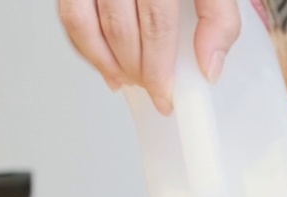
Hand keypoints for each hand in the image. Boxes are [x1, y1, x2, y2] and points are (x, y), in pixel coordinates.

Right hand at [58, 0, 245, 113]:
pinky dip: (82, 40)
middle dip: (136, 69)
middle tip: (152, 90)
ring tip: (125, 80)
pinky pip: (67, 10)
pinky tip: (102, 57)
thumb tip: (210, 67)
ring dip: (102, 60)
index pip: (157, 22)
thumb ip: (219, 18)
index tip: (167, 95)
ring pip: (81, 20)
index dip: (160, 66)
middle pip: (119, 27)